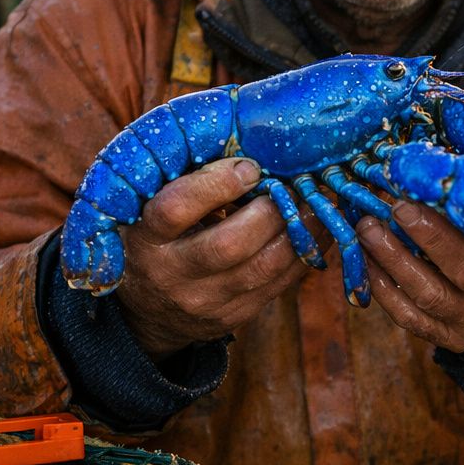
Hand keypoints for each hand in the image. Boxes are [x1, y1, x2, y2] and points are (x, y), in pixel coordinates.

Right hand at [114, 158, 315, 359]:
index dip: (217, 184)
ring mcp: (205, 300)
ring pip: (262, 268)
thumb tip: (246, 149)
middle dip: (270, 211)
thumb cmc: (154, 239)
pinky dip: (304, 254)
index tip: (250, 166)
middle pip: (229, 245)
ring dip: (298, 232)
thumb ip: (186, 182)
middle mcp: (172, 273)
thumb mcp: (149, 208)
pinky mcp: (234, 315)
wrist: (148, 311)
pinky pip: (278, 285)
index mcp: (145, 237)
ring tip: (317, 203)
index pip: (176, 209)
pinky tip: (318, 230)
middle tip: (293, 185)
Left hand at [357, 201, 463, 369]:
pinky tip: (366, 260)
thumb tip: (454, 160)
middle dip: (430, 237)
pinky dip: (384, 289)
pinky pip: (410, 317)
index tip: (450, 188)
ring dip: (394, 260)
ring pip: (431, 295)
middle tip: (399, 206)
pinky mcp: (450, 337)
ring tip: (369, 228)